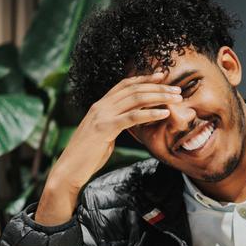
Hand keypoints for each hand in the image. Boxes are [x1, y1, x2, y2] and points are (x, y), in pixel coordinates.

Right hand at [36, 72, 180, 223]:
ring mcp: (102, 115)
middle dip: (157, 87)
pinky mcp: (105, 128)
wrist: (69, 169)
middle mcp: (100, 106)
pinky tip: (164, 113)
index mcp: (100, 105)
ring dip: (159, 97)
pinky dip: (150, 113)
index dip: (144, 79)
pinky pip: (132, 117)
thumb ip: (116, 123)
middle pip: (134, 89)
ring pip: (135, 99)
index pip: (124, 85)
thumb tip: (130, 121)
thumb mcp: (104, 134)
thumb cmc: (87, 155)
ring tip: (176, 98)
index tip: (162, 76)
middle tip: (176, 89)